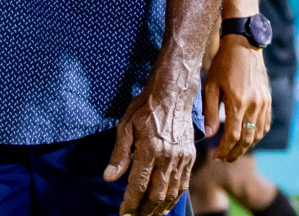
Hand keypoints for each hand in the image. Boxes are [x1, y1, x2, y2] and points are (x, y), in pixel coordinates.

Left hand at [103, 74, 196, 215]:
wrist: (172, 94)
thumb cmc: (144, 108)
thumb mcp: (125, 126)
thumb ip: (119, 154)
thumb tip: (108, 178)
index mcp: (150, 149)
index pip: (138, 185)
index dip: (130, 202)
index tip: (123, 213)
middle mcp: (168, 157)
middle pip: (156, 195)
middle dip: (144, 210)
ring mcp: (181, 158)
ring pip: (171, 193)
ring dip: (159, 209)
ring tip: (148, 215)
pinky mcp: (190, 157)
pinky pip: (182, 185)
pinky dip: (173, 198)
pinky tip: (165, 205)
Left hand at [202, 36, 271, 160]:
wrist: (244, 46)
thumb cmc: (223, 64)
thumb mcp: (211, 85)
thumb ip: (209, 111)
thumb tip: (208, 135)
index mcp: (238, 102)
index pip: (232, 136)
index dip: (224, 150)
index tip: (215, 157)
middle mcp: (254, 106)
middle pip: (246, 140)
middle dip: (234, 153)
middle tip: (224, 159)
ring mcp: (264, 104)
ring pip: (257, 135)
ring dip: (245, 147)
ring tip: (233, 152)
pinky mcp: (268, 100)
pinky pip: (264, 125)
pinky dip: (256, 136)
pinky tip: (246, 139)